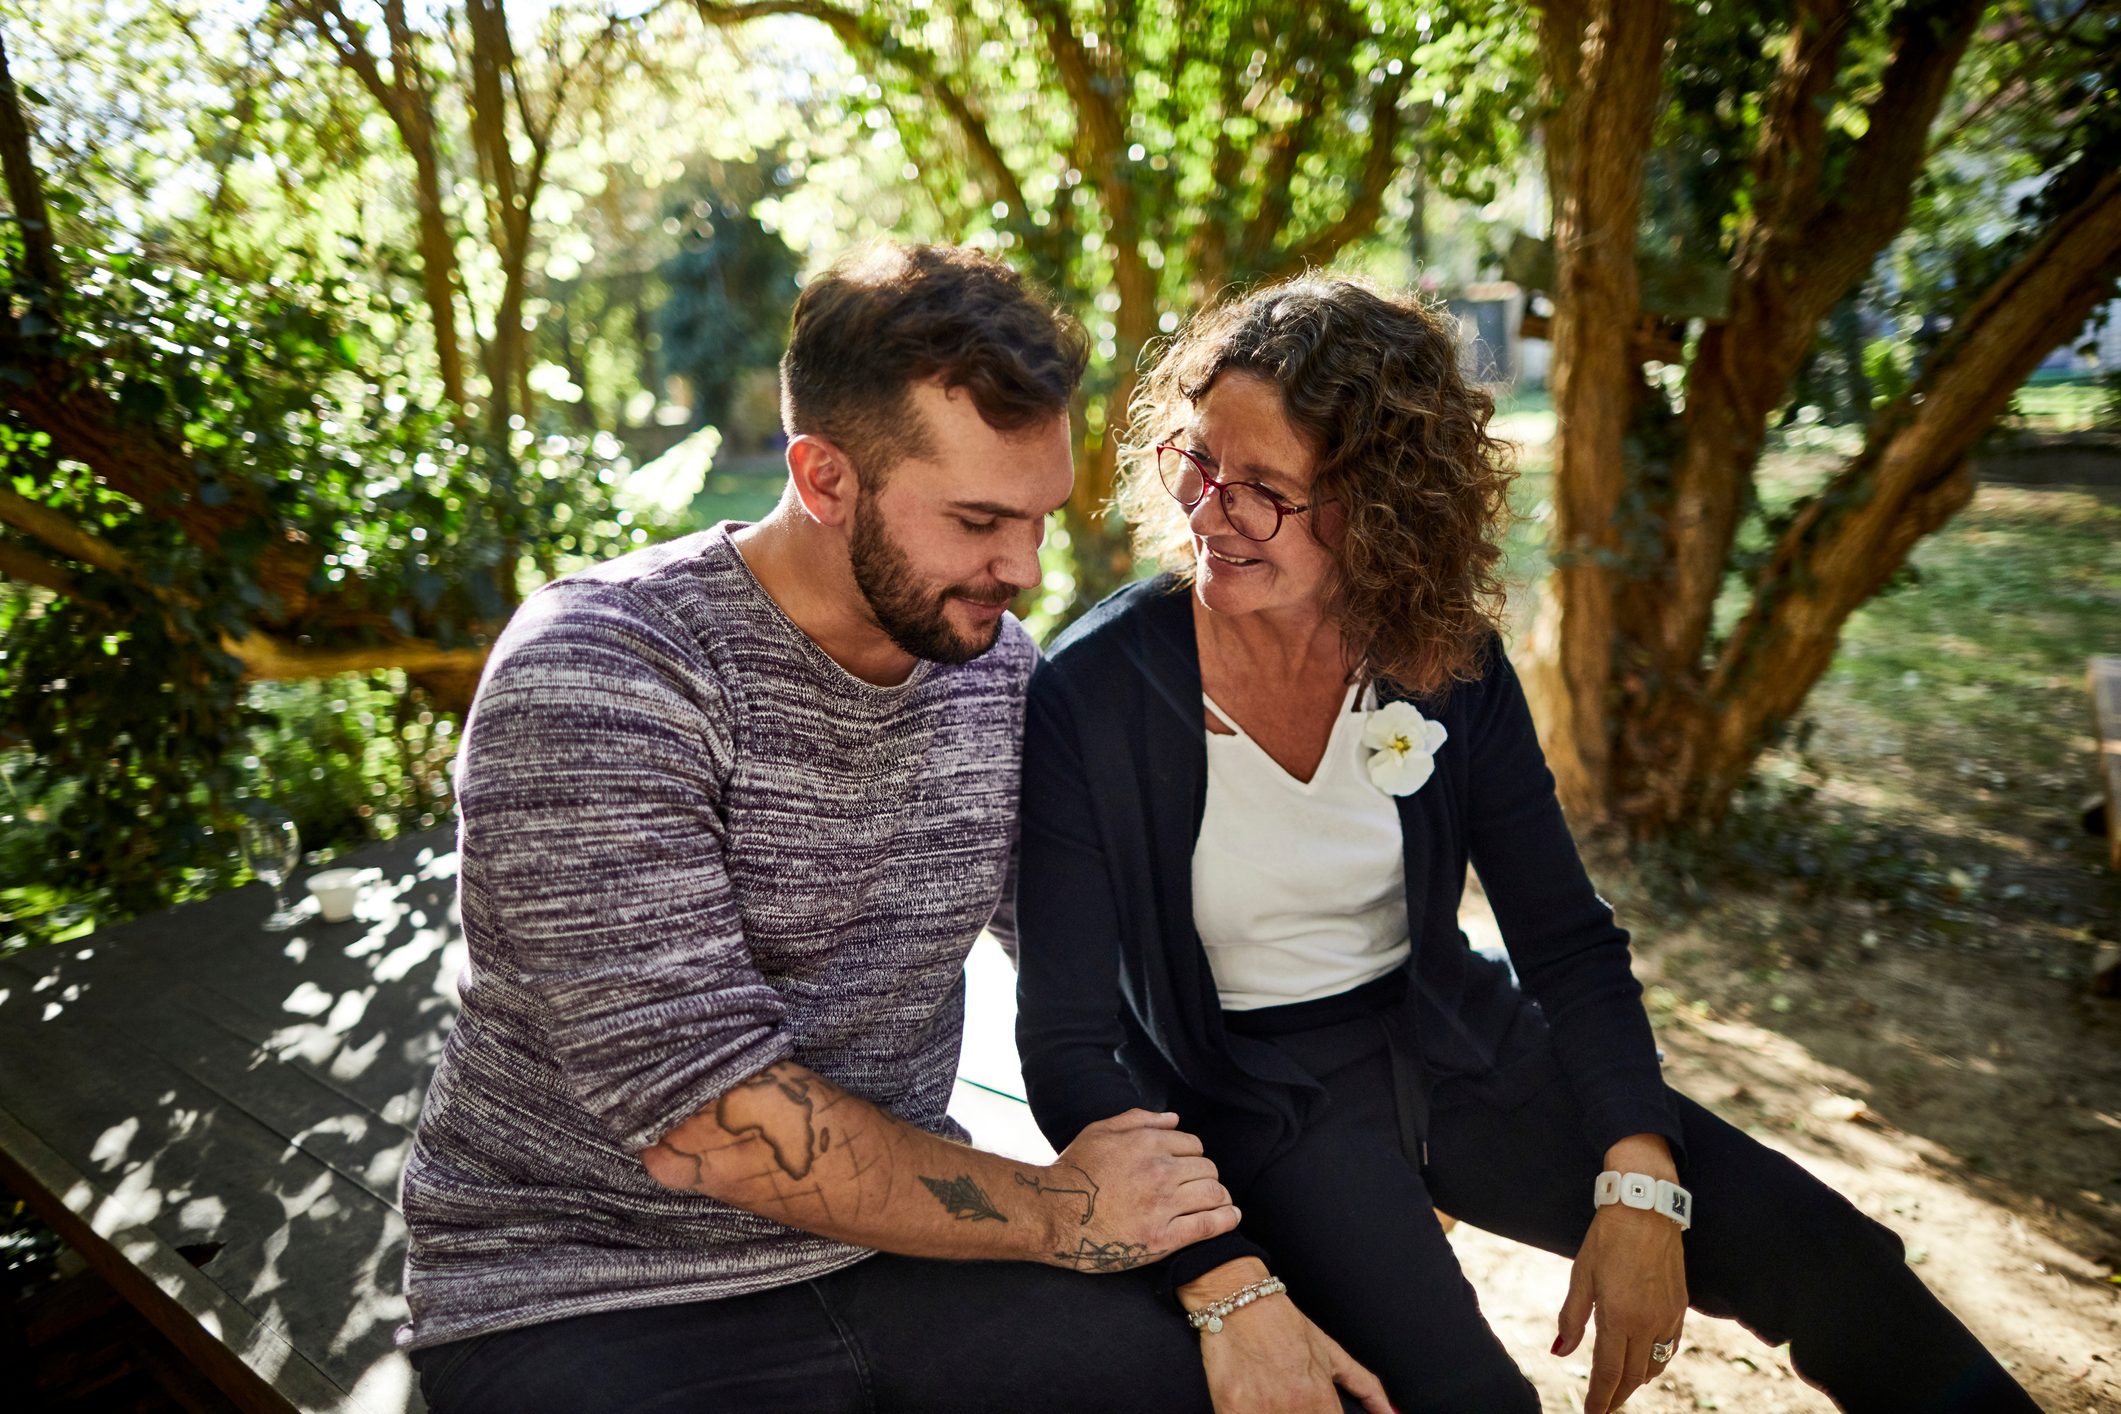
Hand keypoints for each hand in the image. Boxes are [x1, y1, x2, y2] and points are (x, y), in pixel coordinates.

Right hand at [1041, 1110, 1238, 1271]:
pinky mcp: (1162, 1238)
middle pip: (1208, 1168)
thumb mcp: (1100, 1131)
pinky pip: (1207, 1226)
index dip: (1192, 1155)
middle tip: (1199, 1187)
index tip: (1187, 1168)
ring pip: (1213, 1194)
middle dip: (1207, 1176)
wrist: (1053, 1214)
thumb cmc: (1074, 1170)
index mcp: (1147, 1143)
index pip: (1193, 1144)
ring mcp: (1162, 1206)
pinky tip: (1231, 1216)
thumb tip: (1174, 1118)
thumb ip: (1138, 1120)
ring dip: (1220, 1197)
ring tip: (1218, 1202)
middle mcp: (1159, 1171)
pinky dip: (1226, 1220)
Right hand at [1182, 1262, 1391, 1413]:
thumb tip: (1391, 1413)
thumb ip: (1365, 1387)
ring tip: (1271, 1398)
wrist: (1239, 1301)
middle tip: (1288, 1398)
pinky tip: (1251, 1404)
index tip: (1317, 1411)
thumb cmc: (1284, 1325)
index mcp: (1320, 1399)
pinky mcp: (1231, 1408)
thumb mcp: (1331, 1353)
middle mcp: (1294, 1407)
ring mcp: (1261, 1410)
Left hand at [1554, 1203, 1686, 1412]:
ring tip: (1620, 1386)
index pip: (1609, 1373)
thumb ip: (1572, 1318)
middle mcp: (1647, 1323)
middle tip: (1603, 1407)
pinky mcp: (1681, 1308)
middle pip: (1633, 1376)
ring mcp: (1668, 1317)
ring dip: (1637, 1381)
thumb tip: (1560, 1351)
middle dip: (1616, 1396)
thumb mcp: (1581, 1276)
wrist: (1647, 1210)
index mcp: (1619, 1318)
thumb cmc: (1607, 1239)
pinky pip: (1670, 1348)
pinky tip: (1646, 1362)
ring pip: (1655, 1366)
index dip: (1599, 1399)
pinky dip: (1657, 1362)